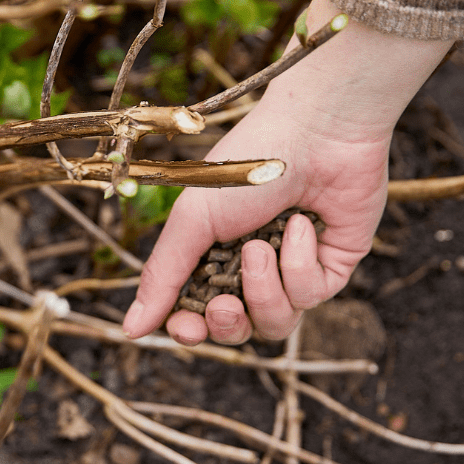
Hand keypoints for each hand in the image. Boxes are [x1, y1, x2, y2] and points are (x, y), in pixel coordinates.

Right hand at [122, 0, 449, 345]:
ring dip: (265, 289)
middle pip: (236, 329)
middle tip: (224, 304)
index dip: (191, 331)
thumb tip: (130, 330)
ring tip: (261, 245)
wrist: (314, 132)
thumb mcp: (192, 222)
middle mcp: (250, 268)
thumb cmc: (245, 167)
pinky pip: (313, 294)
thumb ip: (163, 278)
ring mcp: (293, 269)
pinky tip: (302, 223)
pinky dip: (301, 262)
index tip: (186, 329)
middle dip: (228, 323)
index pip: (196, 315)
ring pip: (276, 322)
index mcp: (210, 255)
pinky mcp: (333, 266)